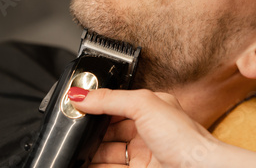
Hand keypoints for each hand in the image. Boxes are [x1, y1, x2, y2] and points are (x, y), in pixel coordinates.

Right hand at [70, 89, 218, 167]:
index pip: (116, 104)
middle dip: (89, 131)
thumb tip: (80, 94)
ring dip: (88, 152)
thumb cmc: (184, 138)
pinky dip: (93, 166)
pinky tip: (82, 164)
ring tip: (72, 150)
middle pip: (108, 130)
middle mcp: (147, 131)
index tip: (75, 107)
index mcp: (151, 109)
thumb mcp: (144, 105)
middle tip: (71, 130)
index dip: (96, 106)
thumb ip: (110, 99)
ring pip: (106, 153)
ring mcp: (142, 155)